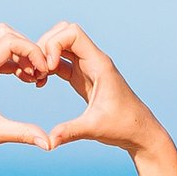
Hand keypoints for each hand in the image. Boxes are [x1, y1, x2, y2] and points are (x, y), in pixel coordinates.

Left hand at [0, 25, 50, 164]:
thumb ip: (24, 133)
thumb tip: (49, 143)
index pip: (9, 42)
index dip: (32, 51)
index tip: (43, 71)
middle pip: (4, 33)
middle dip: (27, 47)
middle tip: (39, 71)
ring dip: (19, 54)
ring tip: (32, 77)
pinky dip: (12, 62)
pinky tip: (22, 79)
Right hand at [34, 22, 163, 155]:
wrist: (139, 132)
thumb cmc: (123, 127)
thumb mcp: (94, 129)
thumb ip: (70, 132)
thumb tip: (48, 143)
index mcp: (99, 64)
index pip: (73, 32)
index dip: (54, 43)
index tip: (48, 67)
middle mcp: (93, 61)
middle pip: (63, 33)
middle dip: (45, 46)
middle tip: (38, 70)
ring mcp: (88, 67)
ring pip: (61, 45)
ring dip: (45, 56)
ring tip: (37, 77)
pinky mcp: (83, 77)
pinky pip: (61, 61)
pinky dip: (48, 67)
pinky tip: (41, 83)